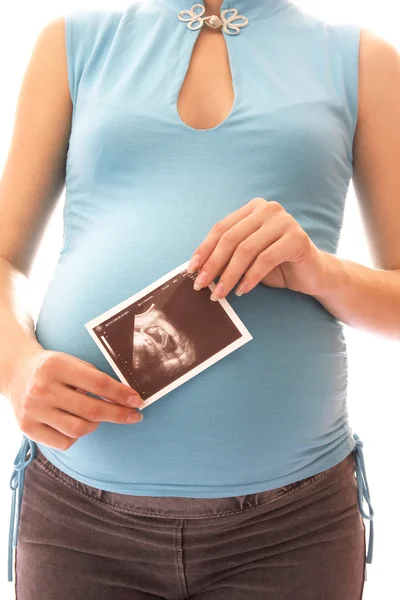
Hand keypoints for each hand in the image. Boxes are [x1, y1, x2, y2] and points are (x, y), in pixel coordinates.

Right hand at [3, 345, 144, 450]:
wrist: (16, 372)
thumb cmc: (52, 368)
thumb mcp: (71, 362)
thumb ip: (95, 378)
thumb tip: (125, 397)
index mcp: (56, 367)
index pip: (98, 383)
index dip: (121, 394)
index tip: (137, 400)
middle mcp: (43, 389)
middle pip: (91, 410)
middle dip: (118, 414)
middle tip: (134, 416)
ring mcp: (34, 410)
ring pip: (79, 429)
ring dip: (96, 424)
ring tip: (96, 416)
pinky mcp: (28, 428)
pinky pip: (64, 442)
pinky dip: (76, 436)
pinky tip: (76, 423)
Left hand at [187, 197, 326, 299]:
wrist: (314, 274)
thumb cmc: (276, 266)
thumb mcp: (247, 258)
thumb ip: (227, 256)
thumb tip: (198, 269)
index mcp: (252, 209)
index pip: (221, 228)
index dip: (204, 250)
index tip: (191, 270)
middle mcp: (268, 209)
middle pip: (231, 238)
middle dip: (213, 265)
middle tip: (201, 286)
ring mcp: (284, 221)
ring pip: (246, 250)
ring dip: (229, 275)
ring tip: (219, 293)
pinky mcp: (297, 238)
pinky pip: (265, 259)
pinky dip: (250, 278)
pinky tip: (242, 291)